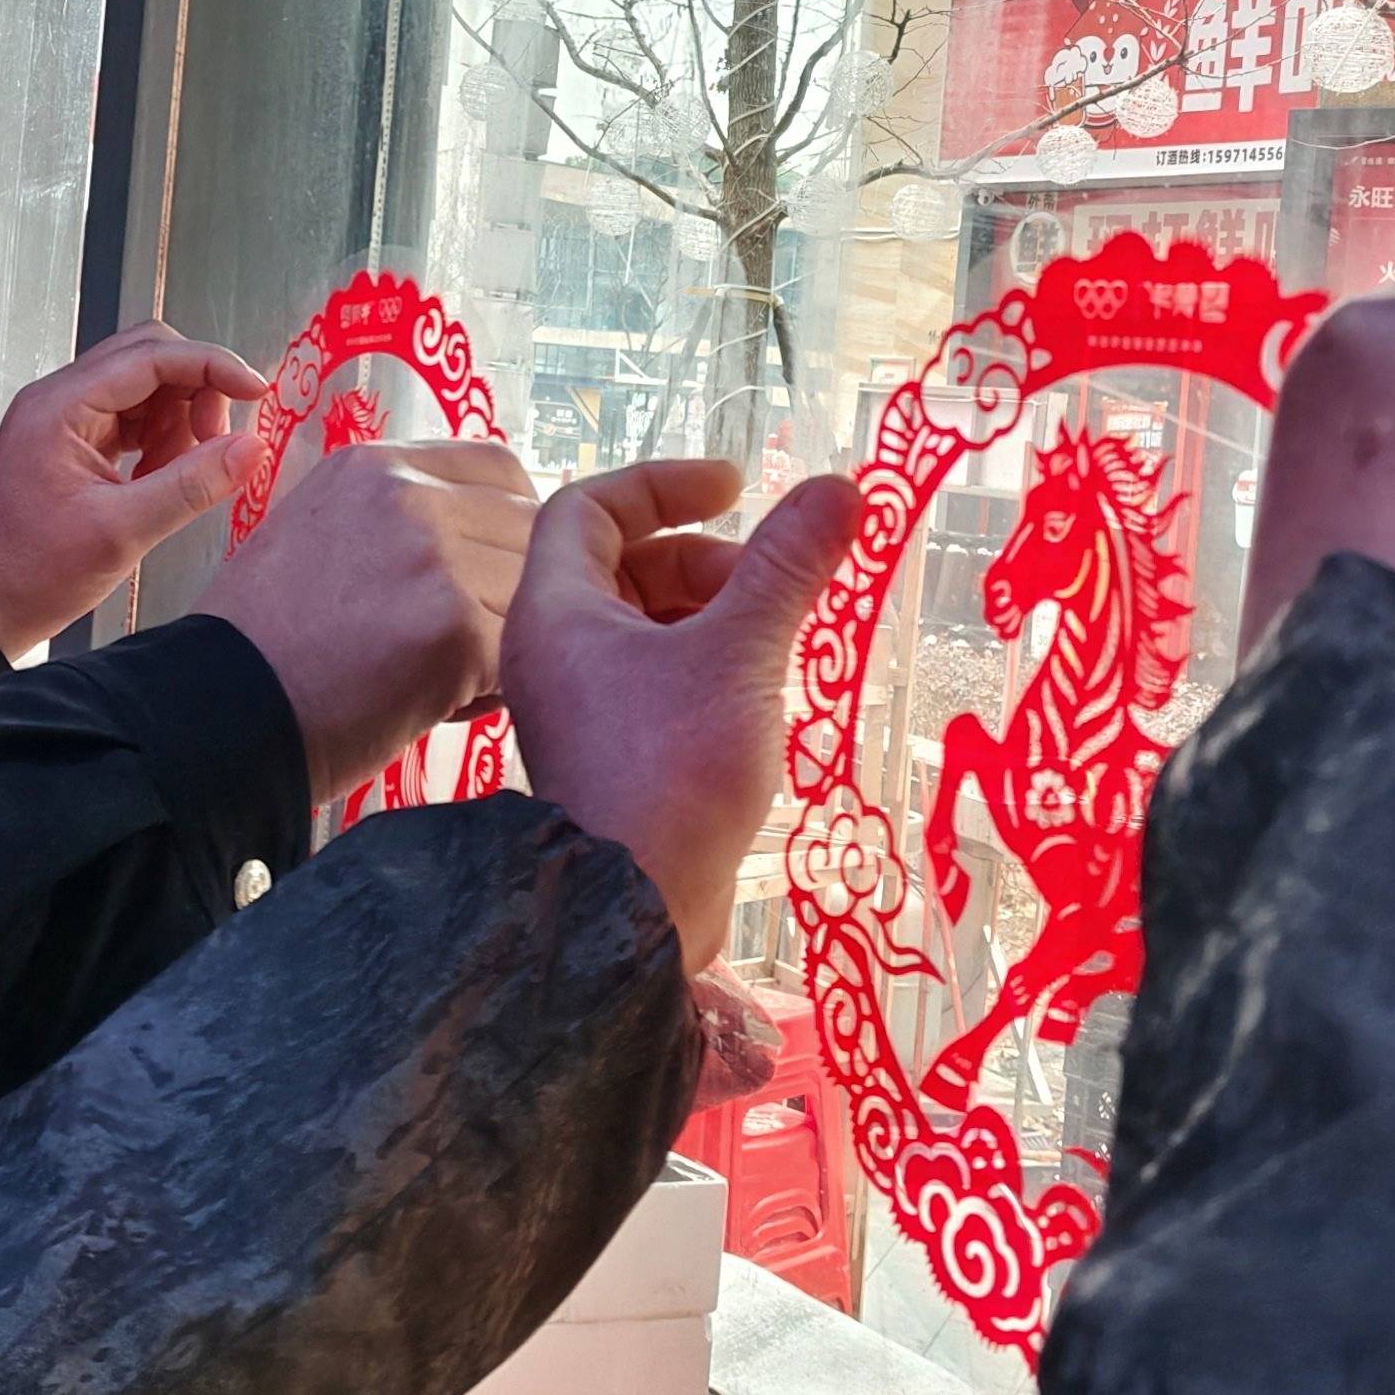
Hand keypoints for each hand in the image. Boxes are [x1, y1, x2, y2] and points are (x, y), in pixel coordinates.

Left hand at [0, 323, 271, 657]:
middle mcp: (60, 400)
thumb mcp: (122, 532)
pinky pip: (134, 418)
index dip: (211, 366)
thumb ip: (191, 486)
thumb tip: (250, 449)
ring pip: (146, 387)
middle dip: (196, 392)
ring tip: (181, 475)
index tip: (255, 390)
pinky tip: (162, 479)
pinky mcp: (76, 442)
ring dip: (180, 421)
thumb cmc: (33, 572)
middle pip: (150, 358)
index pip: (150, 356)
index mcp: (60, 407)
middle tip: (218, 441)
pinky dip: (161, 442)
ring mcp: (67, 419)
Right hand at [198, 440, 537, 795]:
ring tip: (446, 676)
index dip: (512, 521)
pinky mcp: (454, 628)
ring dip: (508, 638)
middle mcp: (407, 494)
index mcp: (372, 467)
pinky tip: (441, 705)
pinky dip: (493, 689)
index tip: (501, 565)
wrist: (214, 713)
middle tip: (474, 637)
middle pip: (528, 528)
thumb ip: (388, 518)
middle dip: (516, 585)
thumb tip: (470, 528)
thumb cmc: (257, 645)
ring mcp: (434, 557)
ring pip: (530, 595)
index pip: (498, 467)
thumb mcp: (310, 534)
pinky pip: (517, 658)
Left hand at [500, 461, 860, 969]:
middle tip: (772, 585)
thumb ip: (788, 567)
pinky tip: (758, 693)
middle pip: (622, 567)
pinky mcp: (608, 757)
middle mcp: (550, 653)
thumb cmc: (673, 768)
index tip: (735, 487)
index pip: (589, 508)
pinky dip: (703, 667)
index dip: (663, 483)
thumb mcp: (741, 651)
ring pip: (642, 629)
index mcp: (555, 611)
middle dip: (703, 560)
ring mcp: (577, 709)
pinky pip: (651, 682)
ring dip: (711, 615)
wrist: (636, 911)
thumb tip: (843, 488)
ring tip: (776, 638)